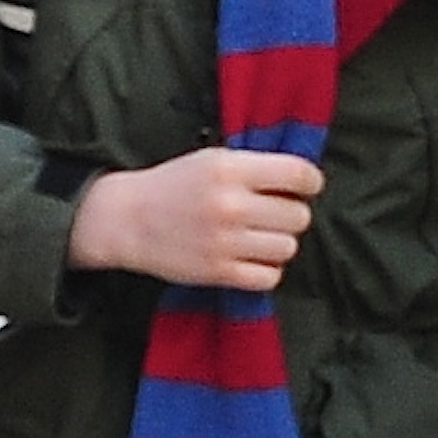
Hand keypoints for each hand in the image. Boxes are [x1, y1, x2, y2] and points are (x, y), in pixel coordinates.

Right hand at [69, 147, 322, 290]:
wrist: (126, 220)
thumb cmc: (174, 185)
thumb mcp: (212, 161)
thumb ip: (254, 167)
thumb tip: (303, 179)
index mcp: (230, 170)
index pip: (298, 174)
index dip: (311, 181)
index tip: (307, 187)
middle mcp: (231, 205)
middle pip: (298, 216)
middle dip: (291, 214)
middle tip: (273, 214)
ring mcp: (225, 241)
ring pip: (288, 247)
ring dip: (278, 243)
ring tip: (258, 237)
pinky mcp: (218, 272)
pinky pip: (269, 277)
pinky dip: (266, 269)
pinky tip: (250, 258)